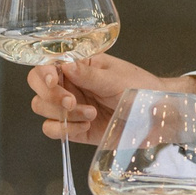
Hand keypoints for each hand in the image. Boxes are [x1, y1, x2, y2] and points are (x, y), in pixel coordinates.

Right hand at [30, 57, 195, 143]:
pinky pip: (53, 130)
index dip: (44, 73)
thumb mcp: (116, 78)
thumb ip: (89, 75)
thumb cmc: (141, 89)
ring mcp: (71, 108)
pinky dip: (64, 130)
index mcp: (79, 65)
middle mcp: (71, 85)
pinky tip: (84, 126)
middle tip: (72, 102)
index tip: (54, 81)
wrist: (157, 117)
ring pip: (42, 109)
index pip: (47, 64)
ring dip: (62, 114)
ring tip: (90, 114)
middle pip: (38, 88)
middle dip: (51, 96)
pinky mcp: (76, 129)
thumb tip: (64, 64)